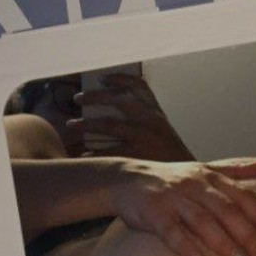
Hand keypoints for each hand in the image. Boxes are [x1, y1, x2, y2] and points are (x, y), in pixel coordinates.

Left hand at [65, 73, 194, 160]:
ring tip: (71, 125)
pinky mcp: (135, 156)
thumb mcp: (161, 128)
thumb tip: (113, 109)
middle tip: (77, 98)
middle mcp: (149, 120)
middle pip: (117, 100)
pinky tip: (82, 154)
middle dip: (94, 96)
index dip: (119, 78)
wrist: (183, 177)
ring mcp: (141, 137)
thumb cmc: (168, 153)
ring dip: (86, 124)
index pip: (138, 86)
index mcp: (155, 111)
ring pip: (107, 124)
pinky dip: (93, 152)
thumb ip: (145, 117)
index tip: (102, 77)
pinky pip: (107, 152)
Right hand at [108, 158, 255, 255]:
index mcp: (211, 177)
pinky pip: (170, 230)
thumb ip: (236, 171)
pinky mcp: (152, 211)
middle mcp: (195, 185)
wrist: (127, 179)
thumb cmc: (173, 180)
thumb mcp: (205, 170)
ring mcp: (173, 198)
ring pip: (202, 220)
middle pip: (226, 210)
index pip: (242, 196)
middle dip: (248, 235)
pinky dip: (185, 245)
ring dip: (223, 242)